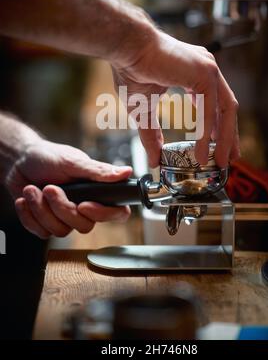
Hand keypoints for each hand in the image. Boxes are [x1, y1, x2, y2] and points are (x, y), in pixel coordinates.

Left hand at [6, 140, 131, 238]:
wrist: (18, 161)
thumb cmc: (47, 157)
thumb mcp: (72, 160)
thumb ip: (98, 171)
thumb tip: (126, 172)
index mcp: (96, 191)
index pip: (117, 212)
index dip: (104, 214)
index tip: (84, 204)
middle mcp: (84, 206)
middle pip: (84, 225)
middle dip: (62, 208)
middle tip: (49, 188)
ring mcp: (65, 217)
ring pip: (61, 231)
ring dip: (41, 209)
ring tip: (32, 189)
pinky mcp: (46, 224)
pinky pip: (41, 232)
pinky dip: (29, 215)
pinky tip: (24, 199)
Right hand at [112, 29, 239, 167]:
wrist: (126, 47)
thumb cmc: (131, 69)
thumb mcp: (144, 110)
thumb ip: (152, 135)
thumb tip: (154, 161)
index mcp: (195, 73)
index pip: (215, 104)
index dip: (219, 127)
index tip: (218, 146)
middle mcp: (206, 69)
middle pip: (226, 108)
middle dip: (229, 135)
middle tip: (228, 158)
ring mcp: (208, 69)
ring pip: (225, 109)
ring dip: (225, 138)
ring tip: (221, 160)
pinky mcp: (204, 74)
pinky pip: (209, 110)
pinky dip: (207, 133)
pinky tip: (201, 151)